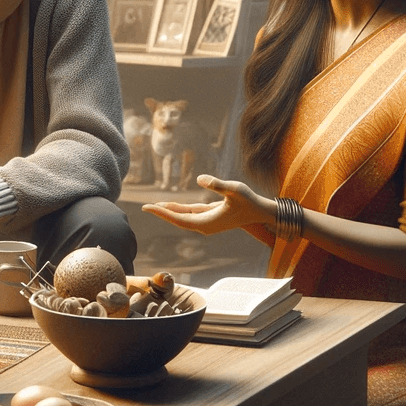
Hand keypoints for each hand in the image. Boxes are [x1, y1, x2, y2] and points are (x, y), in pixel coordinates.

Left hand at [141, 174, 273, 236]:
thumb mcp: (234, 190)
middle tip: (144, 207)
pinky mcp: (209, 216)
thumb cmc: (249, 201)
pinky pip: (189, 213)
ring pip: (183, 217)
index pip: (179, 219)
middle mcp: (205, 225)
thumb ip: (217, 184)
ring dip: (168, 212)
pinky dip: (179, 209)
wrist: (260, 212)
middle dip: (161, 213)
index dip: (163, 213)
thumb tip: (200, 179)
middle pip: (178, 220)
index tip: (148, 208)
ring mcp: (207, 222)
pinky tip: (170, 205)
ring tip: (153, 206)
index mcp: (207, 222)